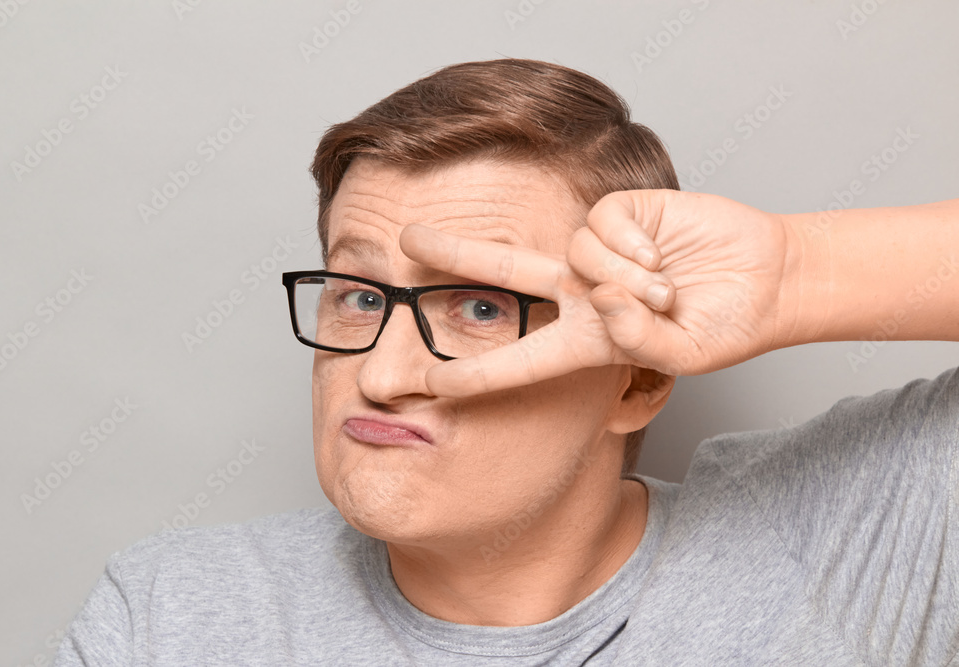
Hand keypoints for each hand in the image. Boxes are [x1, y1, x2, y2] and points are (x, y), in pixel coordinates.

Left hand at [399, 189, 792, 396]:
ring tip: (665, 290)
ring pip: (575, 254)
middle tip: (404, 240)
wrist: (766, 279)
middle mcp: (582, 291)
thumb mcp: (681, 355)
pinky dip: (631, 246)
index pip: (520, 359)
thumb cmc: (723, 326)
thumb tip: (604, 298)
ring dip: (625, 280)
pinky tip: (660, 254)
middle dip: (455, 253)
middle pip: (504, 270)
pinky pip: (600, 226)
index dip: (477, 375)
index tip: (428, 385)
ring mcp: (599, 251)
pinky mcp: (623, 212)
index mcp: (586, 340)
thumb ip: (639, 339)